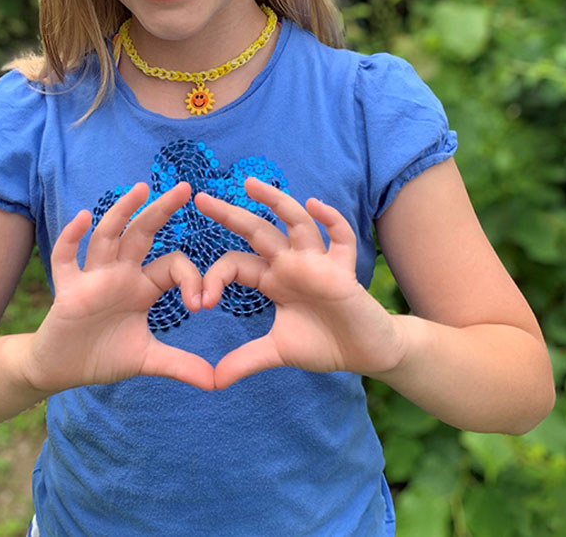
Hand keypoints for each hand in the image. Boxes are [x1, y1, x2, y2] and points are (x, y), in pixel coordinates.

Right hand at [23, 181, 214, 392]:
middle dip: (162, 210)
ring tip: (140, 189)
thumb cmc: (102, 356)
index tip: (201, 304)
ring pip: (108, 237)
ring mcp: (92, 277)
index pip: (172, 265)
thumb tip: (216, 383)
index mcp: (142, 286)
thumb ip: (180, 365)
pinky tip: (84, 218)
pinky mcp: (67, 289)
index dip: (190, 278)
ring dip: (122, 212)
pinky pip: (66, 258)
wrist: (61, 370)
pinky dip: (72, 238)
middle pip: (142, 234)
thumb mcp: (147, 359)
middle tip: (185, 187)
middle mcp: (120, 274)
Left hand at [196, 178, 405, 389]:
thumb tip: (214, 381)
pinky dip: (330, 219)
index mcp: (272, 279)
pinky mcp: (343, 269)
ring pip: (295, 222)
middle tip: (200, 199)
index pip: (236, 263)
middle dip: (230, 214)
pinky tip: (315, 205)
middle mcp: (291, 263)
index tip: (200, 303)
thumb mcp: (278, 352)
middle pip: (257, 230)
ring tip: (249, 184)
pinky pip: (340, 237)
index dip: (216, 277)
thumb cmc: (324, 345)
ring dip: (275, 201)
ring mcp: (317, 262)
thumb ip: (246, 360)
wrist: (366, 353)